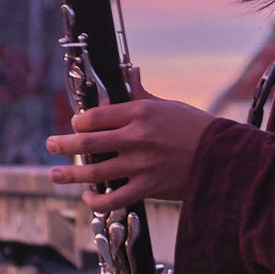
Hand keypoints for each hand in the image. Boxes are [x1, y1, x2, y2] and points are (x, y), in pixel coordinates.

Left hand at [45, 70, 217, 210]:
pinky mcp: (149, 187)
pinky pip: (114, 198)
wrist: (224, 158)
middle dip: (62, 144)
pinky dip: (97, 201)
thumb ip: (141, 94)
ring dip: (70, 175)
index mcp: (140, 113)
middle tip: (50, 145)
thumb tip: (129, 72)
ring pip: (95, 172)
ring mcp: (141, 164)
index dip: (79, 121)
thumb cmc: (196, 129)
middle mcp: (137, 137)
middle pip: (87, 142)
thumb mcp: (168, 106)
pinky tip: (88, 198)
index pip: (96, 116)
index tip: (76, 125)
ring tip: (54, 175)